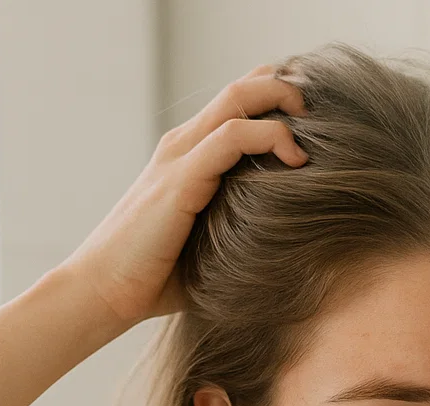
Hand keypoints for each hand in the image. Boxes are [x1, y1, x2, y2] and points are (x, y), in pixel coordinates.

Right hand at [57, 65, 308, 330]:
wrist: (104, 293)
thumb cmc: (156, 278)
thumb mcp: (210, 245)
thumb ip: (241, 228)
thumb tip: (294, 244)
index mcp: (189, 155)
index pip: (236, 102)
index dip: (277, 97)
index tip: (318, 119)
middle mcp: (183, 146)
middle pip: (242, 88)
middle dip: (287, 88)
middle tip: (325, 109)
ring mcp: (179, 157)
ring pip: (238, 99)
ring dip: (283, 100)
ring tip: (318, 122)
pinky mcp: (181, 179)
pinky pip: (231, 137)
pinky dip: (270, 137)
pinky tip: (296, 160)